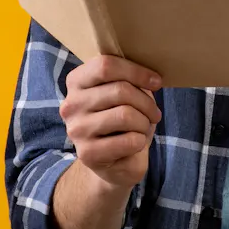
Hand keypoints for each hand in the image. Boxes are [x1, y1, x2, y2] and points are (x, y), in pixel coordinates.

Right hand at [60, 55, 162, 190]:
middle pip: (120, 90)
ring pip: (125, 115)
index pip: (106, 66)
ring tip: (143, 128)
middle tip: (154, 114)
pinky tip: (135, 143)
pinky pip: (128, 140)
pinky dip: (140, 141)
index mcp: (76, 82)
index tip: (157, 82)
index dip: (136, 72)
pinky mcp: (86, 153)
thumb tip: (151, 77)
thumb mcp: (125, 94)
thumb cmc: (122, 121)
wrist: (114, 163)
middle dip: (146, 103)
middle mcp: (71, 104)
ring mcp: (76, 129)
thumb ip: (129, 79)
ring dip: (144, 123)